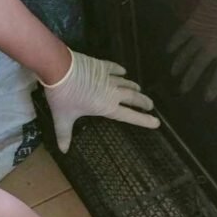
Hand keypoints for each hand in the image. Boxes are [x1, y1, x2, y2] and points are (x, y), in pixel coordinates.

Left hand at [42, 49, 159, 152]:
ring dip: (134, 86)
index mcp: (107, 106)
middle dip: (143, 101)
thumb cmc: (64, 96)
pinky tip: (123, 71)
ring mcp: (108, 77)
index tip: (156, 122)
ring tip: (139, 89)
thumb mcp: (63, 117)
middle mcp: (112, 92)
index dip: (143, 120)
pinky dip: (120, 71)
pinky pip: (114, 68)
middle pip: (132, 97)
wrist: (60, 68)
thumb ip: (64, 134)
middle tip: (151, 105)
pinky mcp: (101, 65)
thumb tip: (63, 150)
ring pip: (125, 83)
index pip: (129, 115)